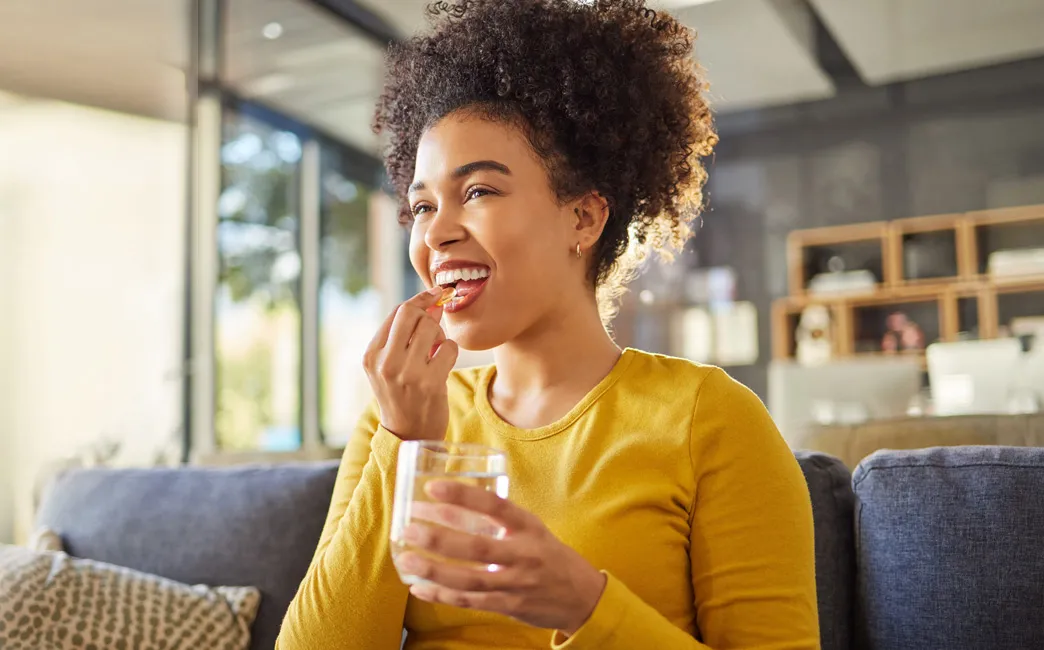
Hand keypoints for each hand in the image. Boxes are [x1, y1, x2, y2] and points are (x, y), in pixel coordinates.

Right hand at [363, 287, 458, 440]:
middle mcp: (385, 362)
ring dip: (440, 335)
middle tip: (433, 330)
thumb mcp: (391, 364)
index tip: (435, 294)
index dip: (420, 300)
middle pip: (412, 313)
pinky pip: (448, 347)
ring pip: (431, 327)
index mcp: (371, 355)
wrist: (409, 434)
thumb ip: (406, 333)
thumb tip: (434, 300)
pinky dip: (450, 351)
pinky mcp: (429, 383)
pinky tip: (443, 365)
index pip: (397, 312)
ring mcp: (407, 373)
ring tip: (435, 352)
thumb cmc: (402, 393)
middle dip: (429, 315)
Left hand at [396, 480, 606, 634]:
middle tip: (409, 528)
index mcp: (529, 527)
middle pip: (478, 547)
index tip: (432, 488)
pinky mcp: (509, 606)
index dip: (463, 496)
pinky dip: (442, 595)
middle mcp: (524, 554)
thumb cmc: (548, 555)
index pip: (495, 506)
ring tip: (406, 559)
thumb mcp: (532, 530)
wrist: (581, 596)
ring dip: (434, 570)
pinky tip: (419, 587)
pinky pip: (470, 602)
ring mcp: (516, 583)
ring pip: (469, 579)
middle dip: (439, 538)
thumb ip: (501, 519)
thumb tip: (454, 503)